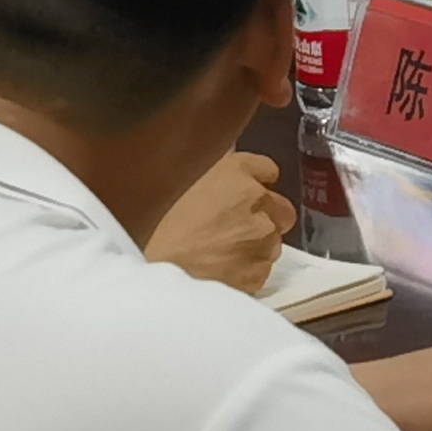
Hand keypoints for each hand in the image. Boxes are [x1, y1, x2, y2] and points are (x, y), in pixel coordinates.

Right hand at [142, 152, 293, 290]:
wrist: (150, 272)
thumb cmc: (154, 227)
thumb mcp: (175, 179)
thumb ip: (211, 168)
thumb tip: (224, 158)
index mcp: (236, 171)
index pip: (268, 170)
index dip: (255, 184)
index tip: (243, 193)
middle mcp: (256, 201)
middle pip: (281, 208)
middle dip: (264, 217)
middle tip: (233, 228)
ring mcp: (261, 238)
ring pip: (272, 242)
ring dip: (255, 246)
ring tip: (219, 252)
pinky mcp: (259, 272)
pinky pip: (261, 270)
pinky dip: (247, 271)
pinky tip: (220, 270)